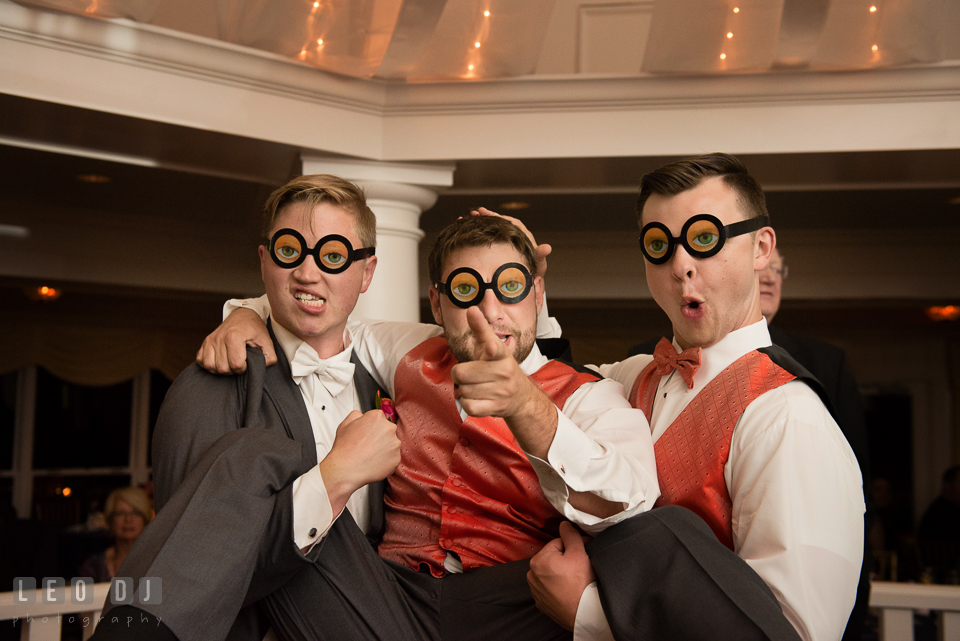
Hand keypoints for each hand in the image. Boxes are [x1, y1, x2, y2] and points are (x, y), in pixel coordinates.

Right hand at [196, 308, 275, 373]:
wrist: (243, 315)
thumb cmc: (255, 329)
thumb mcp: (267, 341)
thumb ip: (269, 357)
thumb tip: (261, 368)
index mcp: (234, 337)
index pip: (236, 364)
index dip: (244, 369)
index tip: (248, 362)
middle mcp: (219, 338)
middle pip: (222, 368)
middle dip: (233, 370)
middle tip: (240, 363)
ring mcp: (211, 340)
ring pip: (210, 366)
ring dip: (221, 369)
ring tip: (230, 363)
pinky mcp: (205, 342)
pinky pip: (201, 360)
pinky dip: (210, 364)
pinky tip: (220, 361)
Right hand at [319, 409, 400, 514]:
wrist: (345, 469)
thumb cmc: (344, 449)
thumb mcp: (345, 424)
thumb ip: (356, 415)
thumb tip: (361, 415)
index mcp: (377, 417)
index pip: (379, 419)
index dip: (372, 427)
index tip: (367, 434)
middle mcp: (389, 428)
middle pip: (387, 431)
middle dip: (380, 437)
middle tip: (368, 445)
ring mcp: (394, 444)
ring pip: (391, 444)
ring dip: (384, 449)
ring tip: (369, 455)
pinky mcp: (396, 458)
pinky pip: (393, 458)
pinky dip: (386, 461)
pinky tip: (374, 462)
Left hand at [451, 308, 556, 456]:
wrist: (521, 396)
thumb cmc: (499, 368)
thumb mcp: (491, 346)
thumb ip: (480, 328)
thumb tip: (471, 309)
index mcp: (501, 353)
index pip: (496, 348)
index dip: (491, 348)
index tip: (491, 346)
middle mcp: (504, 371)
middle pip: (462, 373)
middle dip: (459, 374)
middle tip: (469, 374)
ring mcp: (501, 391)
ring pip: (464, 390)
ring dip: (464, 389)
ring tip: (475, 386)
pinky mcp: (497, 407)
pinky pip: (469, 406)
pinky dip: (467, 403)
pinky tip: (476, 398)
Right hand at [471, 207, 550, 277]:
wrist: (526, 278)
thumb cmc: (533, 270)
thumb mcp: (538, 264)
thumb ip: (540, 255)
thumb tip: (547, 248)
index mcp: (522, 235)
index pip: (510, 222)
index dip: (499, 217)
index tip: (488, 213)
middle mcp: (513, 234)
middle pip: (499, 221)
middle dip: (487, 216)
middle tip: (476, 212)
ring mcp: (505, 239)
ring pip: (493, 226)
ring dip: (482, 221)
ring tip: (470, 217)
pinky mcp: (499, 245)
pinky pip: (489, 235)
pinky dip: (479, 230)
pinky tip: (469, 228)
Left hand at [527, 522, 595, 630]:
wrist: (584, 613)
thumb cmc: (581, 582)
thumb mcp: (578, 552)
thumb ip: (570, 535)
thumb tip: (564, 524)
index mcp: (537, 560)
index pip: (557, 544)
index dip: (572, 547)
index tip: (583, 553)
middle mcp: (531, 575)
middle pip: (553, 559)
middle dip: (565, 560)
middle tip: (580, 568)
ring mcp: (535, 591)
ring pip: (551, 574)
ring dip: (561, 573)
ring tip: (575, 580)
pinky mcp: (541, 604)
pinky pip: (550, 589)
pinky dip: (558, 587)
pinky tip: (569, 591)